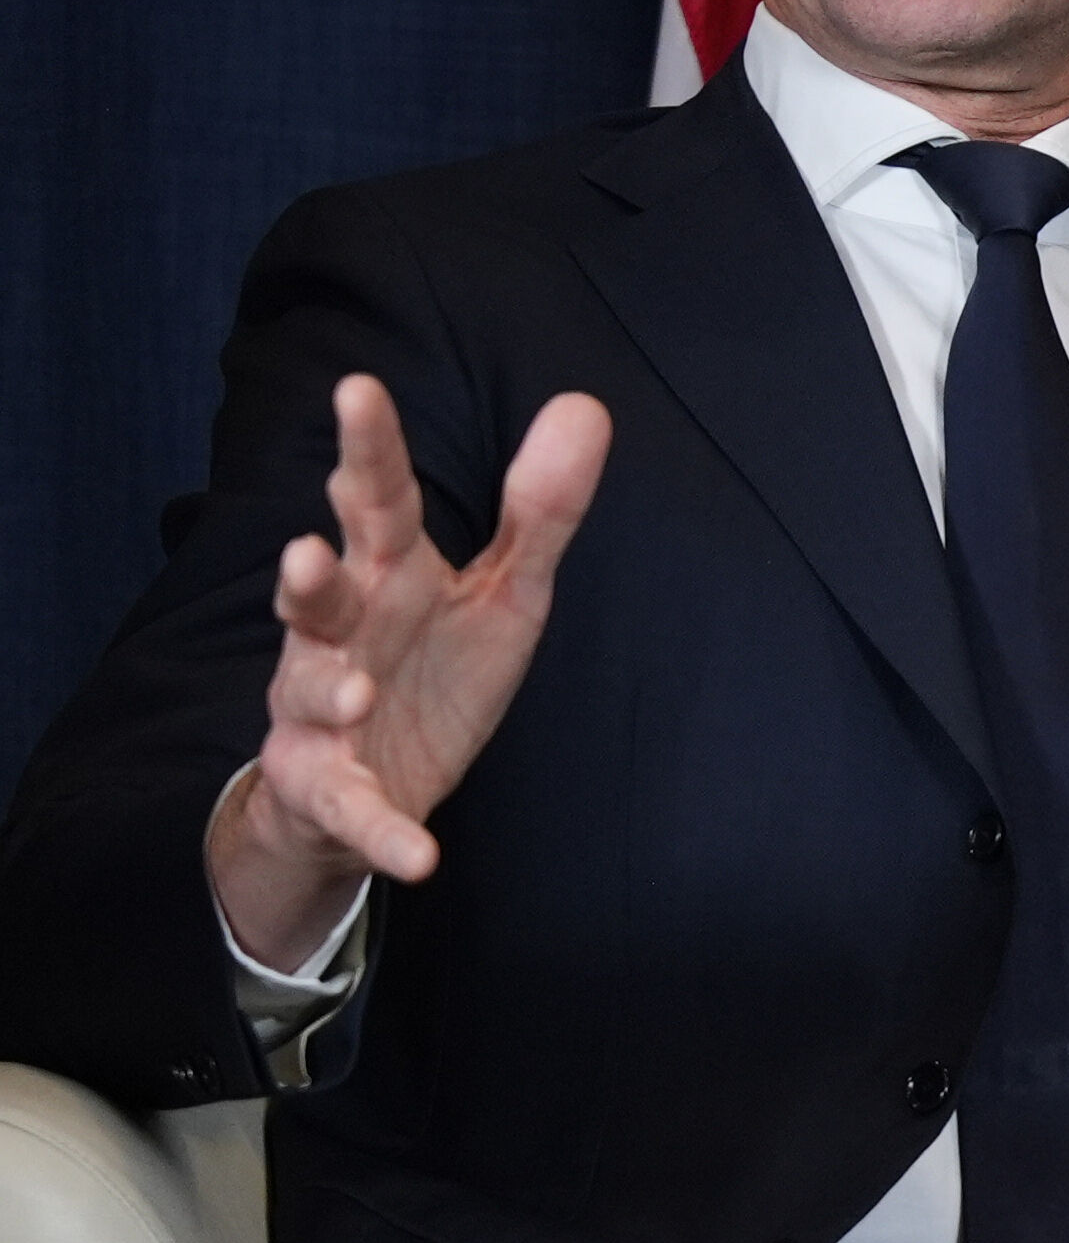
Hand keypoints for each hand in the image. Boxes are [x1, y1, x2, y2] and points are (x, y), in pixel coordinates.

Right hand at [205, 375, 611, 969]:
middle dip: (308, 573)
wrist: (373, 786)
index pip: (377, 501)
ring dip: (325, 689)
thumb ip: (540, 510)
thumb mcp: (502, 591)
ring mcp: (321, 713)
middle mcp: (341, 634)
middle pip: (320, 593)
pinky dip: (383, 832)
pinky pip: (354, 812)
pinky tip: (420, 854)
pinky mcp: (331, 790)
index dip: (367, 449)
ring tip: (353, 689)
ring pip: (308, 693)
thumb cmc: (433, 666)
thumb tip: (585, 405)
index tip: (357, 389)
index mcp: (389, 574)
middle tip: (309, 548)